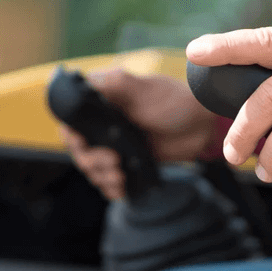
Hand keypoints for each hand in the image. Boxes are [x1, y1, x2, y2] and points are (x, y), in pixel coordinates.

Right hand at [60, 68, 215, 199]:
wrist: (202, 125)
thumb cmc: (175, 101)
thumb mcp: (145, 90)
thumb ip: (117, 84)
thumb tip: (88, 80)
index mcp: (101, 100)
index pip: (70, 118)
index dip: (71, 135)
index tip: (83, 144)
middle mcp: (103, 121)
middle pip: (79, 147)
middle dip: (91, 160)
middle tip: (112, 163)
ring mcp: (115, 142)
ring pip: (92, 166)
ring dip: (101, 176)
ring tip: (119, 178)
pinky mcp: (127, 159)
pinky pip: (110, 178)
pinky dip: (111, 187)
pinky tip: (121, 190)